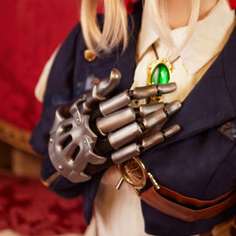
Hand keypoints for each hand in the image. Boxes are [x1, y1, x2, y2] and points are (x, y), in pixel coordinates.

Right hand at [48, 69, 180, 182]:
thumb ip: (99, 91)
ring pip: (134, 131)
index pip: (123, 97)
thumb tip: (115, 74)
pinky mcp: (108, 160)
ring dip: (156, 122)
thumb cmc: (75, 125)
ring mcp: (101, 145)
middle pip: (131, 114)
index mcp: (89, 109)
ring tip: (174, 111)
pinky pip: (135, 150)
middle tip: (177, 100)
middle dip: (155, 107)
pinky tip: (170, 131)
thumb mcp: (82, 105)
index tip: (168, 87)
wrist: (58, 157)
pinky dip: (154, 140)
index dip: (147, 91)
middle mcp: (94, 126)